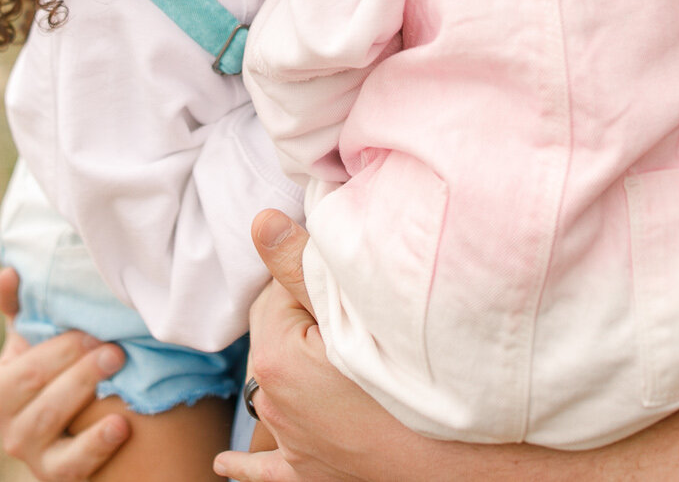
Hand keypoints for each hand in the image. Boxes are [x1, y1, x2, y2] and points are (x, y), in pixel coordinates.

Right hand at [0, 267, 131, 479]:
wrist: (75, 433)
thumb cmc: (55, 377)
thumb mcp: (34, 346)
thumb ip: (21, 311)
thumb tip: (9, 272)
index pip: (23, 369)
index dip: (58, 350)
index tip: (92, 330)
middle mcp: (7, 425)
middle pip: (37, 393)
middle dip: (76, 367)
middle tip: (114, 348)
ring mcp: (30, 454)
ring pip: (51, 424)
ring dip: (86, 393)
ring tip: (119, 369)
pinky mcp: (55, 476)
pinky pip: (73, 465)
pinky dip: (96, 445)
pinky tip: (122, 425)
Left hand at [214, 212, 447, 481]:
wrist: (453, 457)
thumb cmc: (415, 378)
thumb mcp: (360, 312)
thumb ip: (302, 267)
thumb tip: (261, 223)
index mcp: (275, 359)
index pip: (274, 292)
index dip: (305, 275)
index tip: (338, 272)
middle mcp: (273, 404)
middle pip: (274, 335)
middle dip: (297, 313)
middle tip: (340, 302)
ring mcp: (290, 442)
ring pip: (277, 386)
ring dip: (293, 363)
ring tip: (319, 348)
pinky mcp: (309, 472)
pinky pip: (266, 468)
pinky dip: (248, 463)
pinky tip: (225, 463)